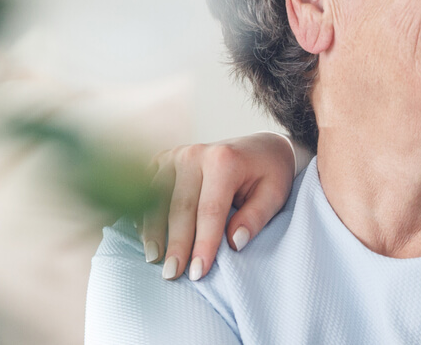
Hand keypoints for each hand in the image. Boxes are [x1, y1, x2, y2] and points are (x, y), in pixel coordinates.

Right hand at [144, 132, 298, 280]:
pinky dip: (144, 213)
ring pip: (157, 198)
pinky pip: (148, 189)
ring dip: (153, 231)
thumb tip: (236, 242)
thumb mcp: (276, 193)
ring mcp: (176, 154)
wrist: (259, 146)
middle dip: (176, 244)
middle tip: (172, 274)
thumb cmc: (269, 173)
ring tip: (154, 259)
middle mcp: (196, 154)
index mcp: (224, 160)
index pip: (210, 210)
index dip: (203, 243)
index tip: (199, 272)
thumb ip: (256, 217)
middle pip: (180, 207)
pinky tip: (146, 237)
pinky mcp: (164, 159)